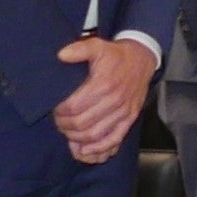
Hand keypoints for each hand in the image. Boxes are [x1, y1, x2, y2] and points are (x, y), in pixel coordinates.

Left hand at [54, 36, 158, 163]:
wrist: (141, 59)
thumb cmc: (115, 55)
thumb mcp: (97, 46)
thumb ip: (79, 49)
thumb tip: (61, 55)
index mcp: (103, 84)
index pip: (74, 107)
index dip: (60, 112)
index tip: (55, 109)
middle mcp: (114, 100)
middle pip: (82, 123)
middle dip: (65, 126)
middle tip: (59, 122)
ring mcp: (124, 111)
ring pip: (95, 134)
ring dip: (78, 137)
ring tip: (68, 132)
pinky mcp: (130, 118)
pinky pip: (115, 139)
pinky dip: (99, 148)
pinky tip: (86, 149)